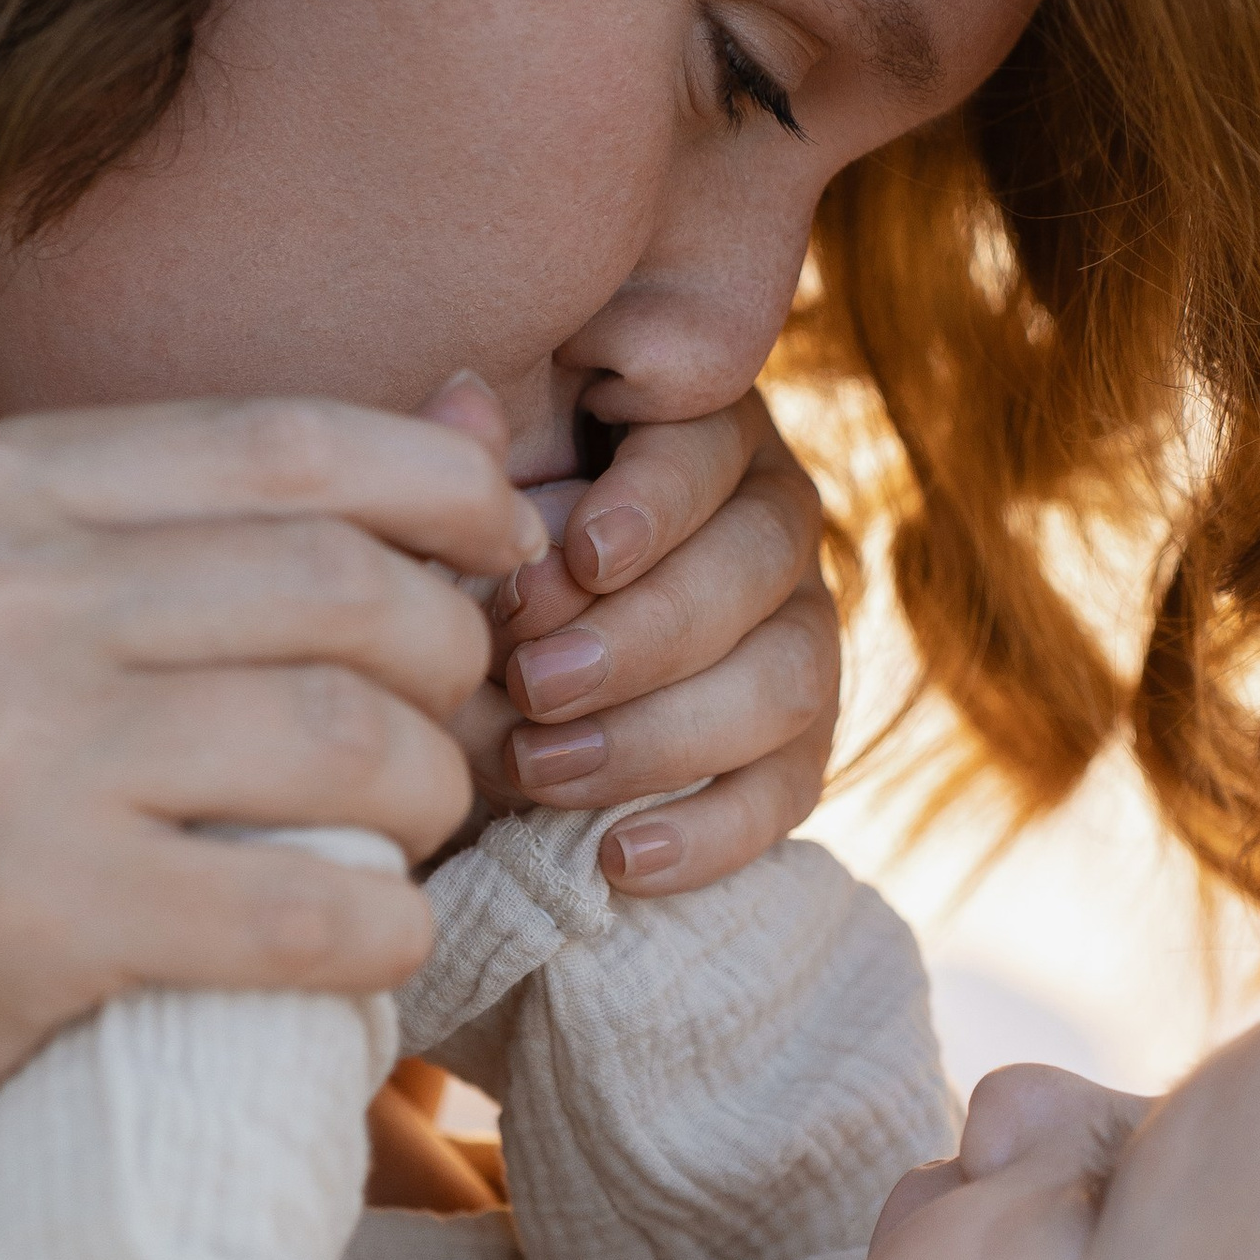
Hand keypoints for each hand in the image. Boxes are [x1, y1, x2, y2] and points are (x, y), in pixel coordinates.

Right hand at [0, 393, 543, 1235]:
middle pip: (343, 583)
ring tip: (407, 838)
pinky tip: (378, 944)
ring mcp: (2, 747)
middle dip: (451, 664)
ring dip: (433, 798)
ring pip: (350, 734)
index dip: (440, 490)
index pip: (283, 442)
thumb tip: (470, 399)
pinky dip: (389, 934)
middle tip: (453, 734)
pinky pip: (313, 905)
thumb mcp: (2, 614)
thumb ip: (213, 518)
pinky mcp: (36, 910)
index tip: (504, 556)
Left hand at [456, 394, 838, 894]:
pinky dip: (710, 833)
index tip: (580, 559)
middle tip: (532, 686)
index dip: (653, 502)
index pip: (706, 447)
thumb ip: (463, 464)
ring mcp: (799, 631)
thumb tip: (467, 399)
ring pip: (788, 678)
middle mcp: (769, 517)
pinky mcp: (798, 742)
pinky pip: (790, 789)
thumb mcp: (460, 515)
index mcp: (692, 430)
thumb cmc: (470, 569)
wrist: (483, 692)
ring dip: (661, 735)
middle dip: (643, 634)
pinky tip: (620, 860)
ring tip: (543, 774)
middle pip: (756, 562)